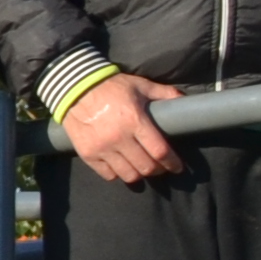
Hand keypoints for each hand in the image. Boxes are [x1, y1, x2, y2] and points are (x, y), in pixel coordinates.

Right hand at [65, 71, 178, 188]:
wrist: (75, 88)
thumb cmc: (111, 87)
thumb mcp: (140, 85)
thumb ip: (164, 93)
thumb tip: (185, 101)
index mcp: (135, 121)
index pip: (160, 151)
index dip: (172, 163)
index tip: (177, 167)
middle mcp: (118, 138)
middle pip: (145, 167)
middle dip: (157, 170)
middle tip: (160, 167)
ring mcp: (101, 148)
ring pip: (128, 175)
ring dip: (139, 174)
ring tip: (141, 168)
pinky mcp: (87, 154)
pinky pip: (108, 175)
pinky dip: (118, 174)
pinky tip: (121, 167)